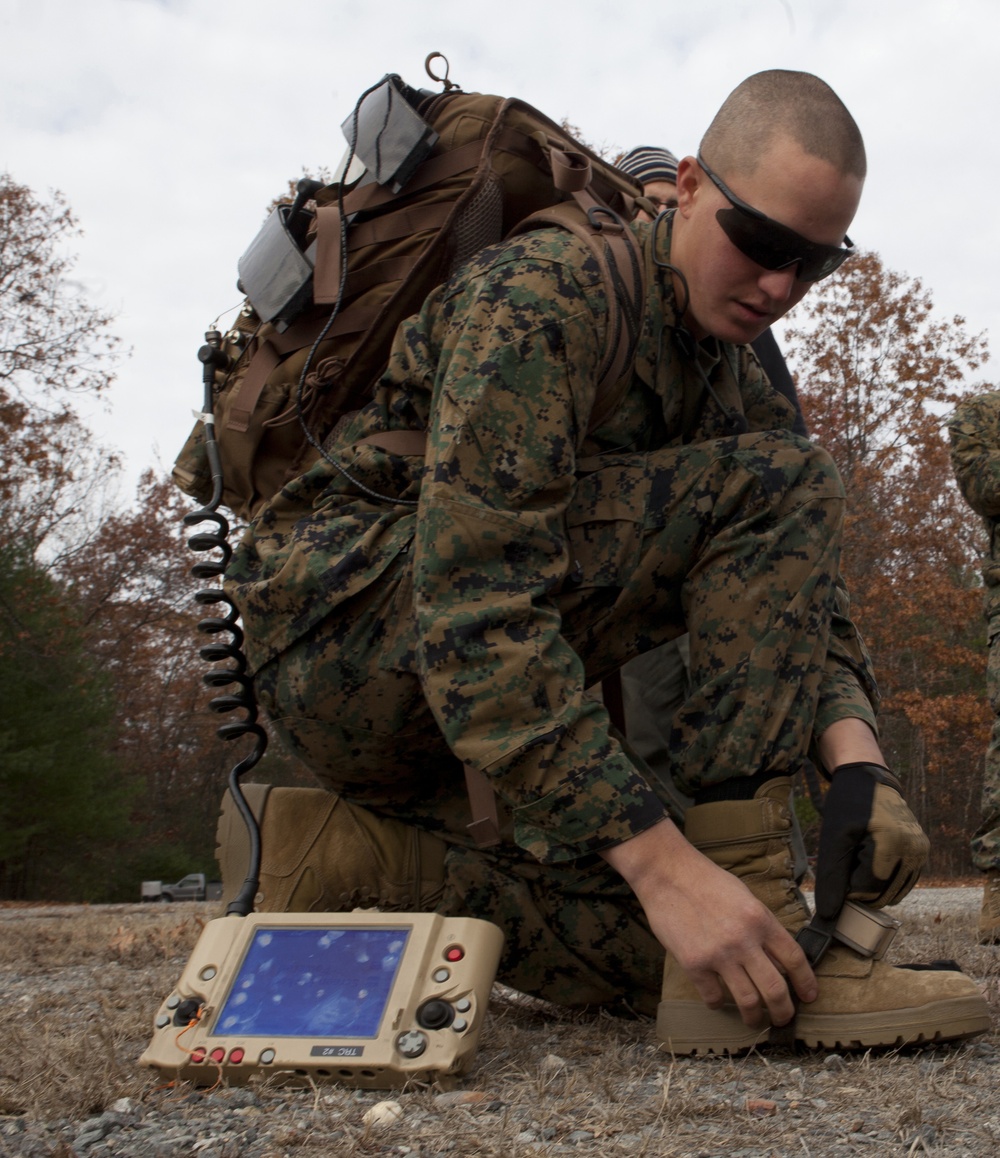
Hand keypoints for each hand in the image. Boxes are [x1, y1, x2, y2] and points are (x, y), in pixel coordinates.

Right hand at [601, 818, 815, 1028]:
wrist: (667, 873)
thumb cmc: (706, 881)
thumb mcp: (744, 896)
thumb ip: (761, 925)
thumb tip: (776, 956)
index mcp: (760, 919)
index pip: (795, 959)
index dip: (806, 982)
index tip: (809, 996)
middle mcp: (744, 940)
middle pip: (776, 989)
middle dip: (784, 1012)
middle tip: (783, 1019)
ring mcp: (718, 954)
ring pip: (748, 1001)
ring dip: (755, 1017)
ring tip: (754, 1020)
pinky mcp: (693, 964)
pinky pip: (713, 997)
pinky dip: (718, 1003)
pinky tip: (718, 1000)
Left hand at [814, 762, 927, 920]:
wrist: (869, 779)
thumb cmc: (848, 806)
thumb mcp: (834, 839)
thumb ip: (832, 878)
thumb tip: (830, 916)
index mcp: (892, 844)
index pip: (868, 889)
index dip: (848, 888)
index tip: (837, 872)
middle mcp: (913, 850)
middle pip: (883, 894)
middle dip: (860, 887)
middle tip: (847, 863)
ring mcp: (921, 851)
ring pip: (894, 891)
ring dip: (873, 884)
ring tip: (858, 858)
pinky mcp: (922, 851)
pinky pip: (903, 881)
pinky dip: (885, 879)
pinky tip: (870, 860)